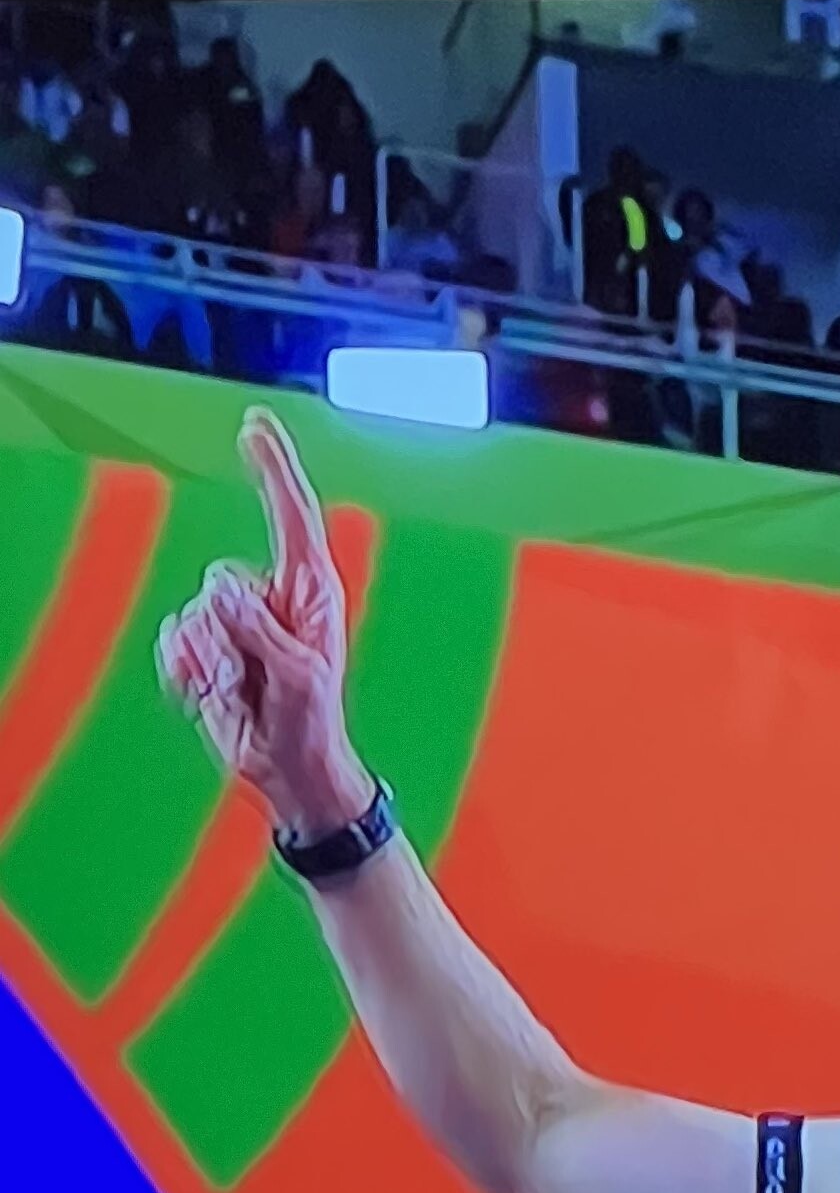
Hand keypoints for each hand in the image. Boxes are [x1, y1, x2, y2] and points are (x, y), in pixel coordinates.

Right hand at [156, 408, 372, 837]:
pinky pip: (174, 638)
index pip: (292, 515)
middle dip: (229, 631)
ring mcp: (237, 622)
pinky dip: (186, 670)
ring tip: (241, 690)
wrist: (288, 768)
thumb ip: (259, 628)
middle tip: (258, 674)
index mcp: (311, 591)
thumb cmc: (312, 721)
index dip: (273, 468)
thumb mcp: (298, 673)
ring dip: (210, 659)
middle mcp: (271, 596)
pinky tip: (212, 694)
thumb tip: (221, 591)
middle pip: (221, 578)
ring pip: (193, 613)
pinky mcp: (208, 646)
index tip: (255, 424)